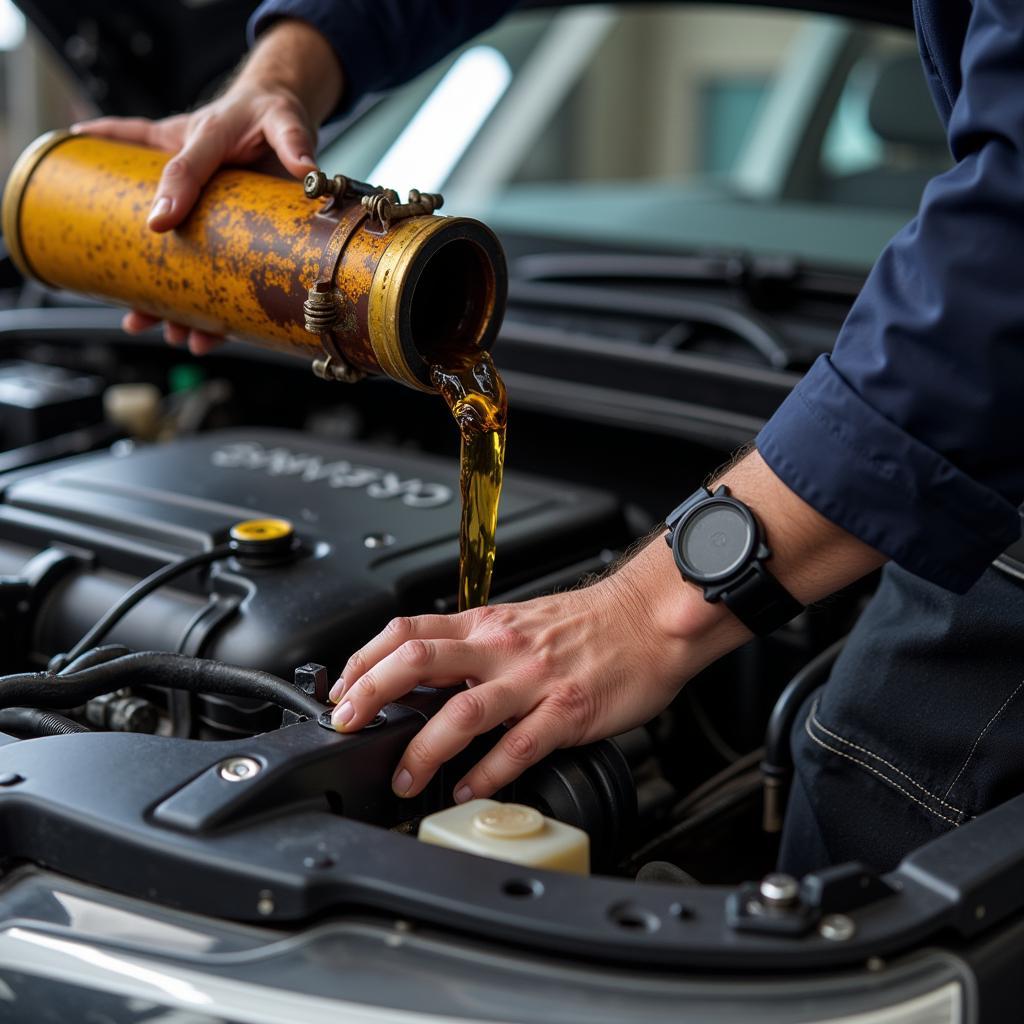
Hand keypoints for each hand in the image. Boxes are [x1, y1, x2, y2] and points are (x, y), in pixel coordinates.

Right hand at [71, 20, 343, 355]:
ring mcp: (197, 205)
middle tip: (137, 310)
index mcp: (197, 139)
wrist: (273, 111)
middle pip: (154, 224)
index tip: (159, 224)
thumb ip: (292, 140)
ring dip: (160, 295)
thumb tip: (306, 167)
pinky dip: (199, 300)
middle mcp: (187, 176)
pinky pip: (203, 266)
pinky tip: (198, 331)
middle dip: (141, 272)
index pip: (183, 167)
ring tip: (153, 327)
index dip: (172, 194)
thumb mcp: (280, 118)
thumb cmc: (269, 114)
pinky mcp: (217, 227)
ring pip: (170, 253)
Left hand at [330, 537, 743, 803]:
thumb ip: (472, 648)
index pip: (406, 631)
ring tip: (405, 779)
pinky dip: (485, 774)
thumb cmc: (585, 626)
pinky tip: (467, 790)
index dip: (363, 660)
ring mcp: (532, 679)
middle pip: (417, 661)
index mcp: (484, 624)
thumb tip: (422, 678)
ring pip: (461, 712)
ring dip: (422, 750)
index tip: (342, 690)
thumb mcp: (517, 622)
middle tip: (347, 726)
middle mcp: (500, 647)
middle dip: (370, 695)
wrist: (646, 620)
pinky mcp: (566, 710)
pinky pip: (516, 748)